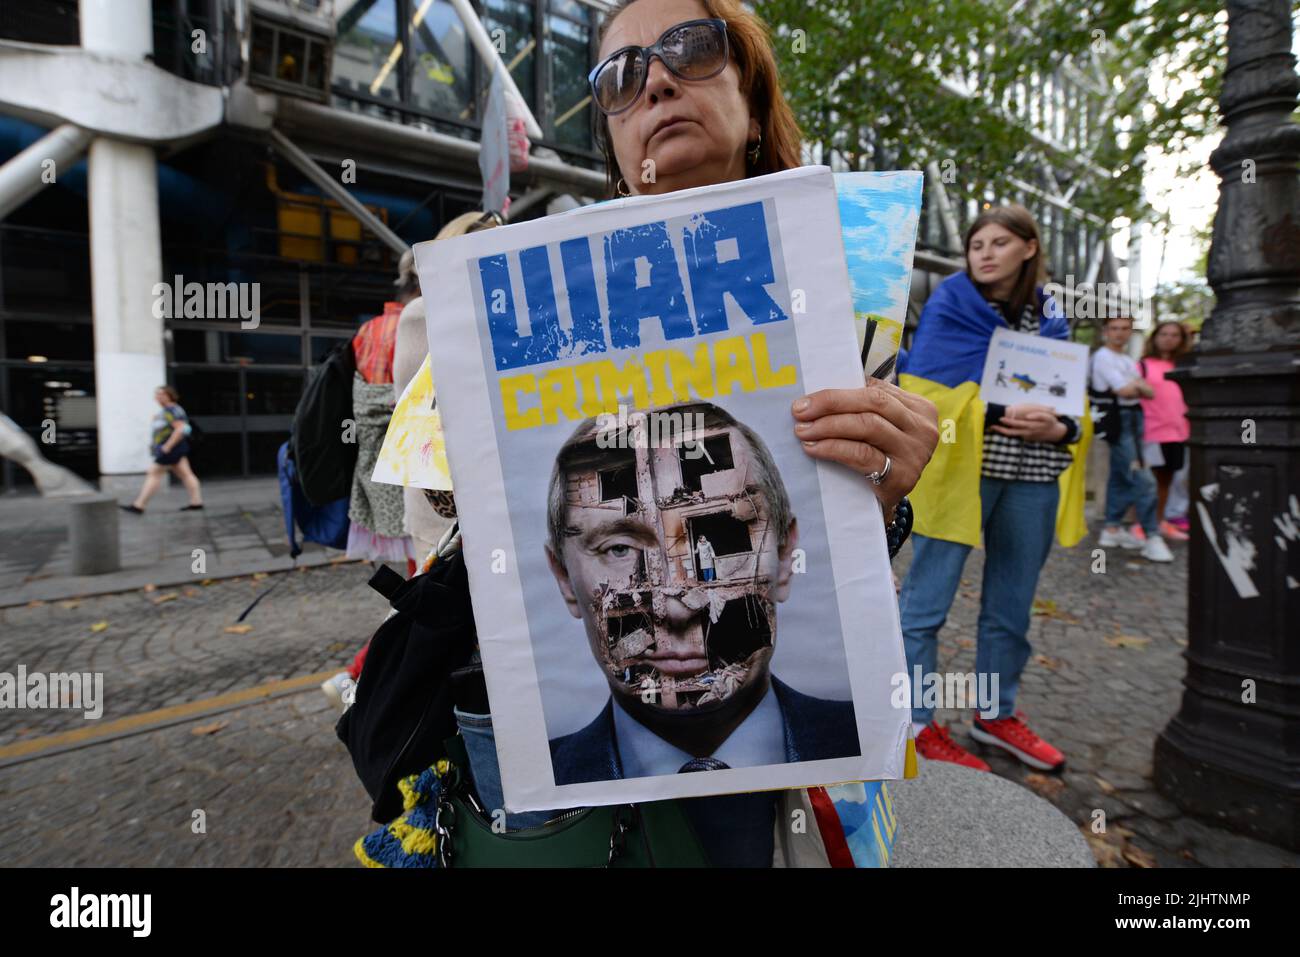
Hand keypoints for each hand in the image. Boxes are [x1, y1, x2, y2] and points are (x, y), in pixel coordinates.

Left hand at [792, 379, 938, 519]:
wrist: (882, 506)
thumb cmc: (877, 460)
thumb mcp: (880, 429)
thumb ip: (863, 408)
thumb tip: (822, 393)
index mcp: (919, 409)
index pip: (875, 390)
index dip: (838, 391)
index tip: (807, 398)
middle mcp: (922, 429)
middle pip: (873, 403)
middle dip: (831, 403)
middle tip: (800, 410)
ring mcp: (915, 453)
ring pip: (868, 426)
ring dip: (829, 425)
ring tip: (803, 430)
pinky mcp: (902, 477)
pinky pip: (862, 454)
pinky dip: (834, 448)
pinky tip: (813, 448)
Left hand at [991, 406, 1066, 441]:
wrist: (1055, 433)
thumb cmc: (1051, 423)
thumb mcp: (1048, 417)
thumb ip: (1038, 415)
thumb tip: (1027, 416)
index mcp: (1030, 426)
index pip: (1016, 424)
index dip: (1008, 422)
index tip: (1000, 419)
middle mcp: (1026, 433)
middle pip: (1011, 432)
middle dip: (1000, 429)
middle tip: (991, 425)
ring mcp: (1026, 437)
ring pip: (1012, 435)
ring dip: (1003, 432)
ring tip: (994, 427)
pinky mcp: (1027, 439)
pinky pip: (1016, 435)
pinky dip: (1009, 432)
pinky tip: (1003, 428)